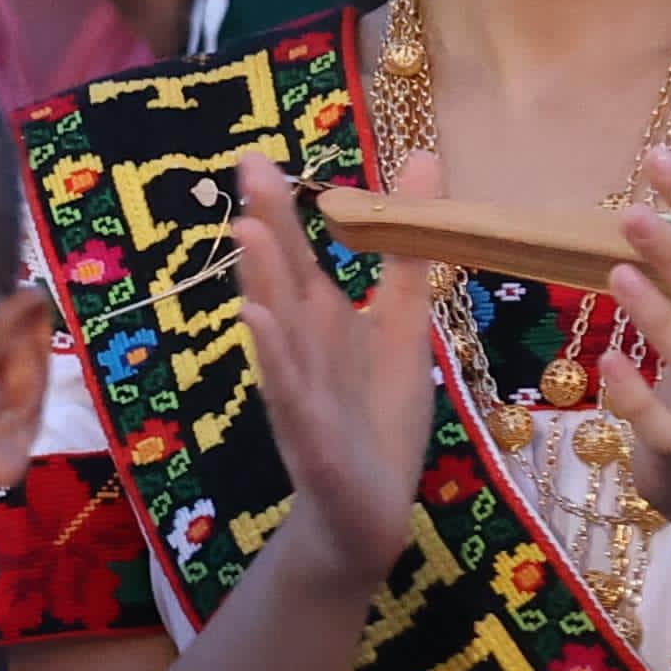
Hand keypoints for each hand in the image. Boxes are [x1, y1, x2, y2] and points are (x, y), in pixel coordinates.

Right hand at [229, 153, 449, 588]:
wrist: (364, 513)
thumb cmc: (375, 419)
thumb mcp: (399, 329)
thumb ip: (404, 254)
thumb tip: (424, 161)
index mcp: (319, 322)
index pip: (297, 257)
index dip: (282, 209)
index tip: (257, 157)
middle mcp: (301, 348)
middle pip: (283, 280)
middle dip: (267, 227)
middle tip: (248, 168)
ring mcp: (301, 391)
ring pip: (281, 330)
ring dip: (262, 284)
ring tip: (247, 234)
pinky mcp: (312, 436)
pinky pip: (291, 392)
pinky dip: (276, 360)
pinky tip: (257, 324)